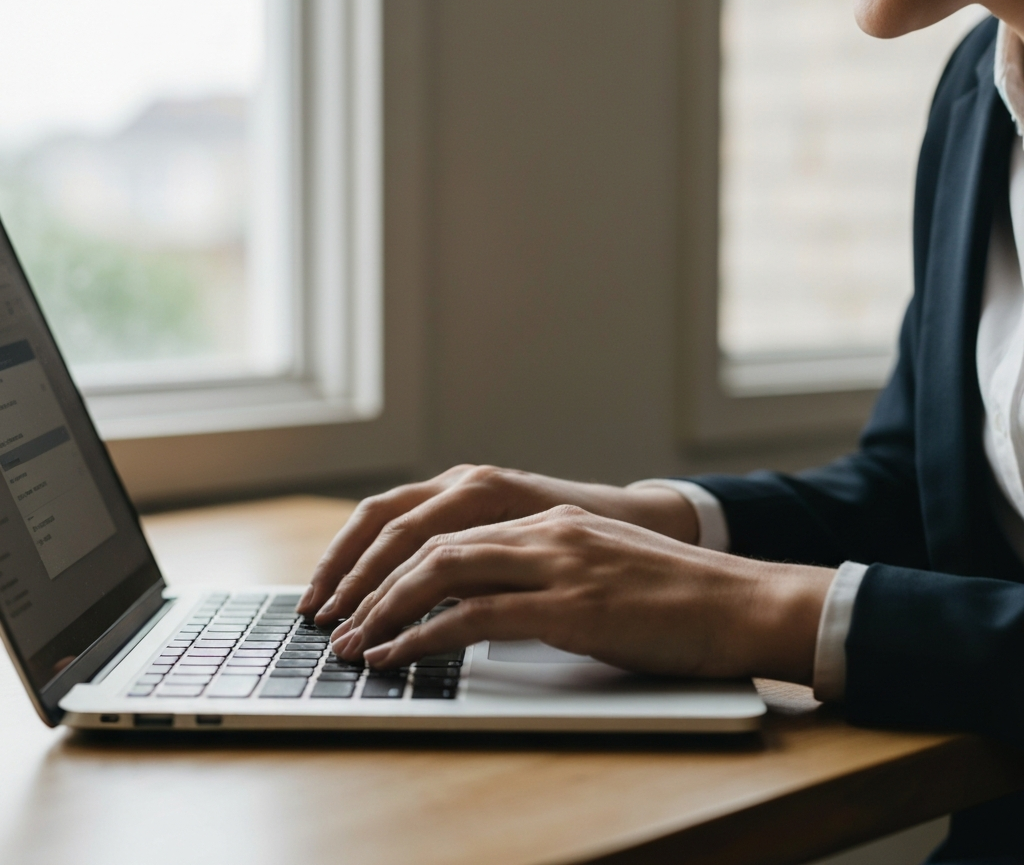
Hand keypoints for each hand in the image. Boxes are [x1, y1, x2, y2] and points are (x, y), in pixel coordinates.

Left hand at [330, 505, 834, 683]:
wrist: (740, 601)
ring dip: (384, 610)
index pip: (443, 526)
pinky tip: (397, 659)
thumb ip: (540, 570)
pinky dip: (424, 638)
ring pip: (441, 572)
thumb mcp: (596, 566)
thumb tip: (482, 601)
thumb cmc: (672, 596)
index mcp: (545, 518)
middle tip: (333, 618)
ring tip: (351, 644)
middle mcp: (542, 529)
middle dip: (368, 581)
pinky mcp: (571, 606)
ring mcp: (556, 562)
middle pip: (428, 541)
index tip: (352, 589)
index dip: (387, 556)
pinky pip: (476, 617)